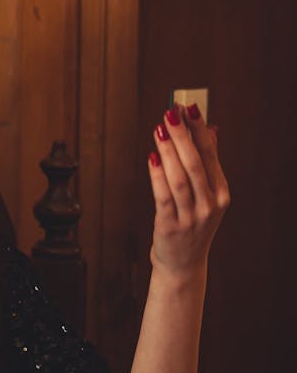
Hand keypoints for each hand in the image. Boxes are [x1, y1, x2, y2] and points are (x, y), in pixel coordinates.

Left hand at [147, 104, 229, 274]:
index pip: (211, 154)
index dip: (199, 129)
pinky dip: (157, 175)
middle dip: (182, 135)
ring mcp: (191, 217)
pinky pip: (163, 196)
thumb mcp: (205, 197)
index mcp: (220, 194)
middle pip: (195, 163)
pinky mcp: (170, 226)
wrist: (183, 265)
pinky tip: (152, 157)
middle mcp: (209, 205)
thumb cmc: (191, 224)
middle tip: (170, 112)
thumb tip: (210, 129)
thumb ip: (207, 165)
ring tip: (159, 129)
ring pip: (179, 178)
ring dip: (168, 150)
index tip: (189, 107)